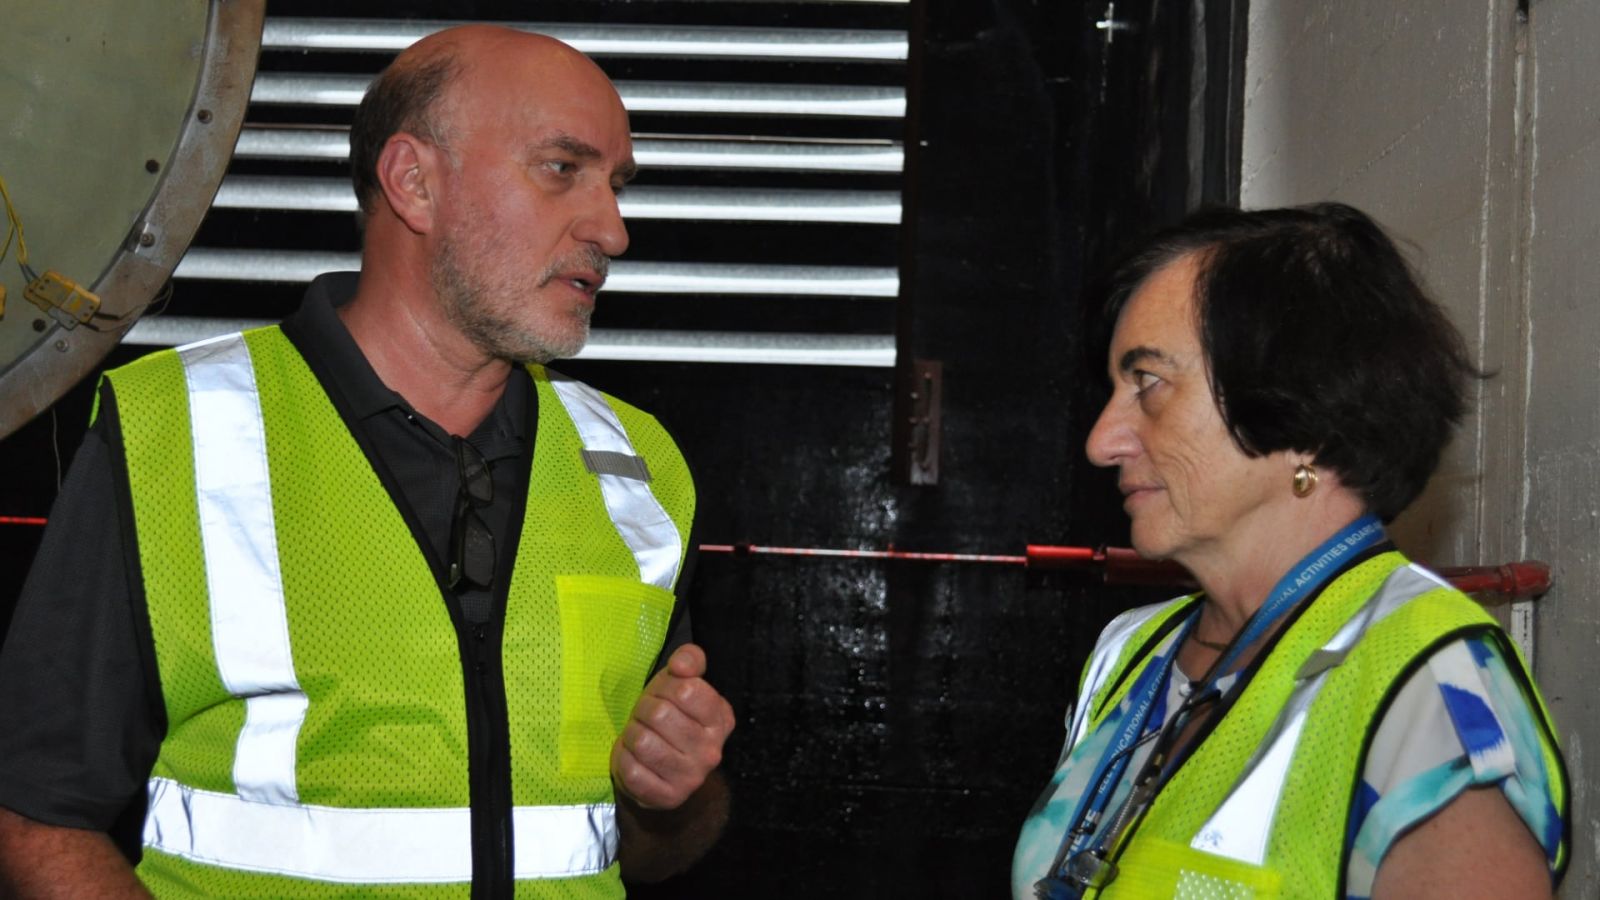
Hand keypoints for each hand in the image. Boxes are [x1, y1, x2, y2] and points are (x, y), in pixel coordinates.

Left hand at [611, 644, 734, 810]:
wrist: (665, 772)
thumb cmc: (671, 720)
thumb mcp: (680, 684)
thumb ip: (688, 662)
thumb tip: (682, 664)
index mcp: (721, 719)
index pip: (685, 689)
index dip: (664, 687)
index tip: (663, 697)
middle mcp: (712, 751)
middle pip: (660, 714)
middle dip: (643, 711)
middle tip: (646, 719)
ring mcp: (692, 778)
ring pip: (643, 742)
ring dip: (632, 735)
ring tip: (640, 738)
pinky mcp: (668, 797)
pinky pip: (631, 770)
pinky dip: (624, 760)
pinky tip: (635, 759)